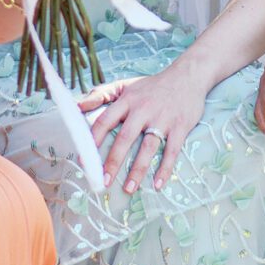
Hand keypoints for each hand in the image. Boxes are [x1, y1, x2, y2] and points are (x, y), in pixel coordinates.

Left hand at [82, 60, 209, 191]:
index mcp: (127, 100)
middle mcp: (143, 109)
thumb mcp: (126, 85)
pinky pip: (172, 151)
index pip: (106, 121)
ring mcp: (163, 118)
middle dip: (113, 161)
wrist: (187, 76)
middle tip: (103, 182)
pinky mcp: (180, 126)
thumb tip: (76, 107)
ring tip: (128, 189)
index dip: (93, 141)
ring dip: (138, 170)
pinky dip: (165, 169)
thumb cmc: (152, 86)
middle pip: (125, 138)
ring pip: (148, 147)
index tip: (84, 161)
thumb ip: (100, 94)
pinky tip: (157, 184)